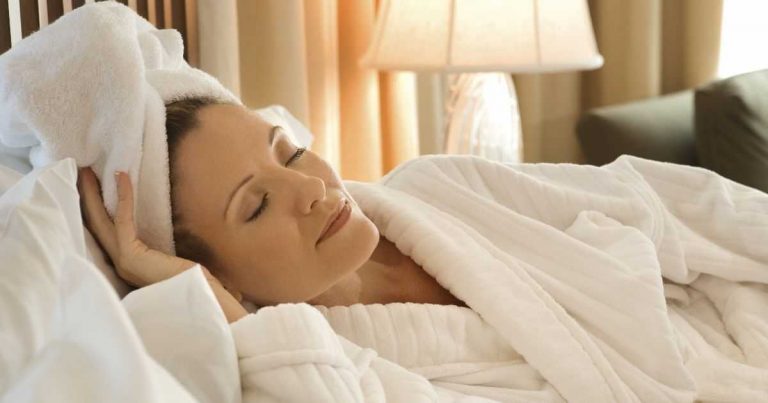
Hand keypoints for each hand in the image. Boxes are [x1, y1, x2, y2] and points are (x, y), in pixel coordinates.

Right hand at [77, 167, 196, 287]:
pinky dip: (122, 196)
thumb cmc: (192, 280)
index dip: (95, 210)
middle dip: (86, 198)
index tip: (91, 188)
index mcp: (127, 263)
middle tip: (80, 172)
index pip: (104, 233)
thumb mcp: (169, 258)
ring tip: (87, 171)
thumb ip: (158, 249)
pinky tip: (121, 176)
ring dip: (93, 193)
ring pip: (101, 220)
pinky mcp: (130, 255)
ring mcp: (122, 260)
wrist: (202, 299)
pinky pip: (123, 219)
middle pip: (95, 224)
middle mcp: (119, 263)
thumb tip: (163, 234)